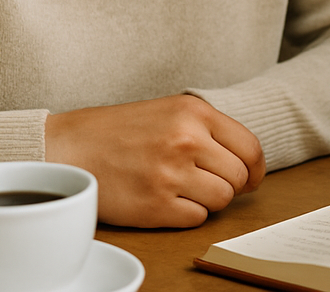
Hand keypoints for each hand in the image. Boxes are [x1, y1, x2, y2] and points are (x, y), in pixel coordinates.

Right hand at [45, 94, 265, 226]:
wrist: (73, 147)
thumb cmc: (124, 130)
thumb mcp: (172, 110)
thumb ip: (209, 129)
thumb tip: (248, 160)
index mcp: (196, 112)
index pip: (251, 147)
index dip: (256, 168)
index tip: (251, 177)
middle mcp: (188, 141)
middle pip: (239, 176)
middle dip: (232, 184)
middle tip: (211, 183)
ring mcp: (171, 174)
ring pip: (222, 199)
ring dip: (210, 200)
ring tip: (186, 189)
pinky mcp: (154, 206)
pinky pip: (196, 219)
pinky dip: (188, 214)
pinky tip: (169, 201)